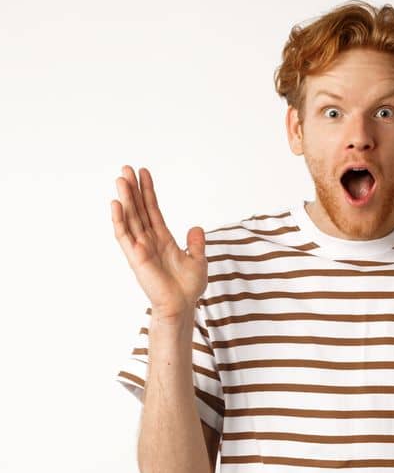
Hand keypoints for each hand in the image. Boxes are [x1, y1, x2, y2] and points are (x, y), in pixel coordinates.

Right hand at [110, 165, 208, 319]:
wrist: (182, 305)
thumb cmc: (187, 287)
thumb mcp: (197, 260)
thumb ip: (195, 243)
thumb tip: (196, 226)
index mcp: (162, 238)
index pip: (153, 209)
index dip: (148, 191)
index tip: (144, 172)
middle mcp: (148, 240)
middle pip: (138, 209)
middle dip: (133, 189)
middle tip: (126, 168)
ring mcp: (140, 247)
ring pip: (130, 217)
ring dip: (125, 198)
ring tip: (120, 178)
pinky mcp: (135, 256)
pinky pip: (124, 235)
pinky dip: (119, 219)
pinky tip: (116, 204)